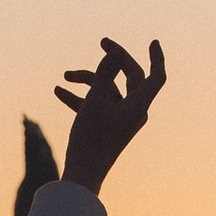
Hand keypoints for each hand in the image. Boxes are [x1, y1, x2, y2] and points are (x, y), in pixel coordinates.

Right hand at [53, 36, 166, 196]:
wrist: (83, 174)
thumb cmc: (91, 138)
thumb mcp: (96, 100)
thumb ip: (105, 73)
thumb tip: (117, 53)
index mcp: (138, 105)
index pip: (156, 76)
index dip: (157, 57)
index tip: (153, 41)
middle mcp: (133, 111)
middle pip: (129, 77)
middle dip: (114, 60)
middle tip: (102, 42)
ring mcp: (119, 119)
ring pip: (107, 90)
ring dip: (87, 80)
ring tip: (64, 77)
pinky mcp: (106, 126)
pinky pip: (97, 104)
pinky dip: (80, 96)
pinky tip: (59, 92)